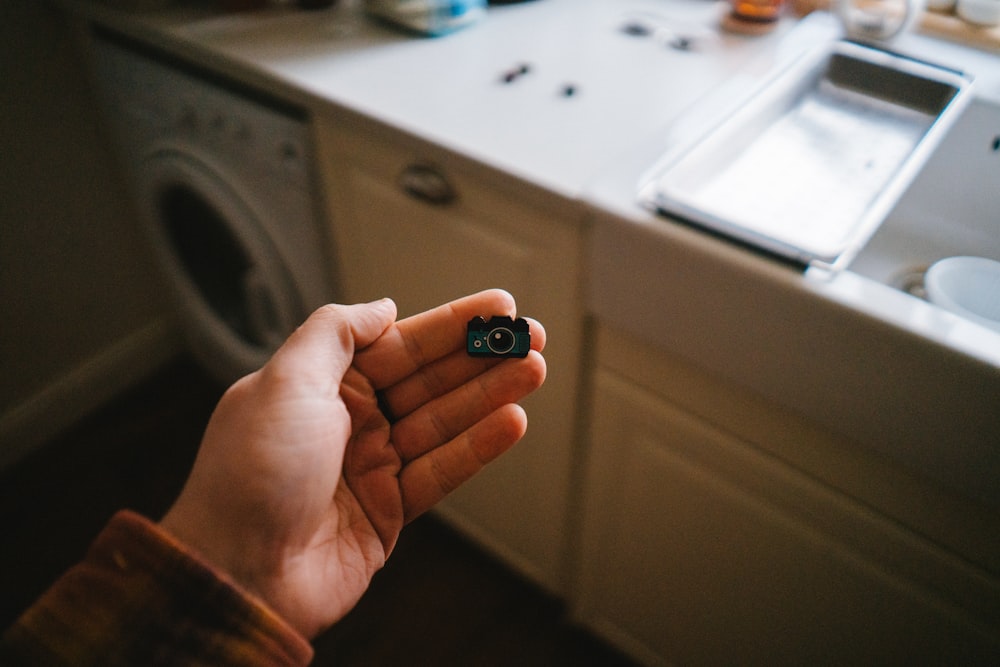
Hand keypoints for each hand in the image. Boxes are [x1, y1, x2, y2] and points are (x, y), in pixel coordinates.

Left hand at [159, 290, 545, 638]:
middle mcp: (348, 421)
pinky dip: (477, 446)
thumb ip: (336, 332)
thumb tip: (383, 308)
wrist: (239, 574)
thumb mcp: (284, 380)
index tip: (499, 308)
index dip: (452, 324)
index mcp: (320, 385)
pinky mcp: (389, 510)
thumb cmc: (249, 474)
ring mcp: (371, 466)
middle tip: (533, 337)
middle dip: (482, 357)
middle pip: (430, 380)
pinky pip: (442, 469)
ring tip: (534, 371)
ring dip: (491, 396)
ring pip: (443, 422)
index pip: (399, 343)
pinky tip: (511, 422)